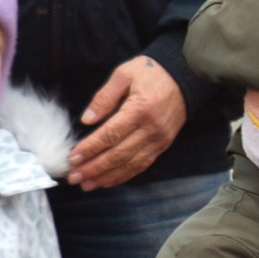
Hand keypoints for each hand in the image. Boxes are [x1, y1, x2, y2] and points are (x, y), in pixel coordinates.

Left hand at [68, 55, 183, 190]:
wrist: (184, 77)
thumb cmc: (151, 73)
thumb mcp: (124, 74)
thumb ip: (104, 97)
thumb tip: (87, 119)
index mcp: (140, 109)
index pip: (111, 135)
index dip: (90, 149)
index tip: (73, 157)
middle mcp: (151, 129)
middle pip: (118, 155)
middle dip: (94, 168)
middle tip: (73, 176)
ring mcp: (159, 140)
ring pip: (130, 165)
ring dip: (106, 177)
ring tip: (86, 184)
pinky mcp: (162, 146)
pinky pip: (141, 166)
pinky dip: (123, 176)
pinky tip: (107, 181)